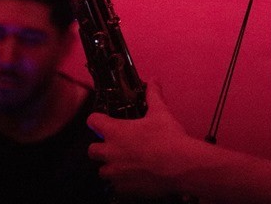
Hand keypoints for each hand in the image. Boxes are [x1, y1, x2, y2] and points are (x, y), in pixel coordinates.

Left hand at [88, 80, 192, 198]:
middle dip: (100, 146)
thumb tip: (154, 81)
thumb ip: (153, 95)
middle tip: (114, 143)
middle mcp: (110, 153)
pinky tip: (134, 175)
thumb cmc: (167, 139)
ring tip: (124, 161)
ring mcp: (116, 173)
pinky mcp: (124, 189)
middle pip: (92, 150)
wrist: (179, 166)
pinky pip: (116, 186)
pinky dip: (121, 181)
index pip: (93, 121)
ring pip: (102, 170)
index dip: (97, 118)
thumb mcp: (160, 112)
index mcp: (115, 132)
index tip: (102, 119)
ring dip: (110, 165)